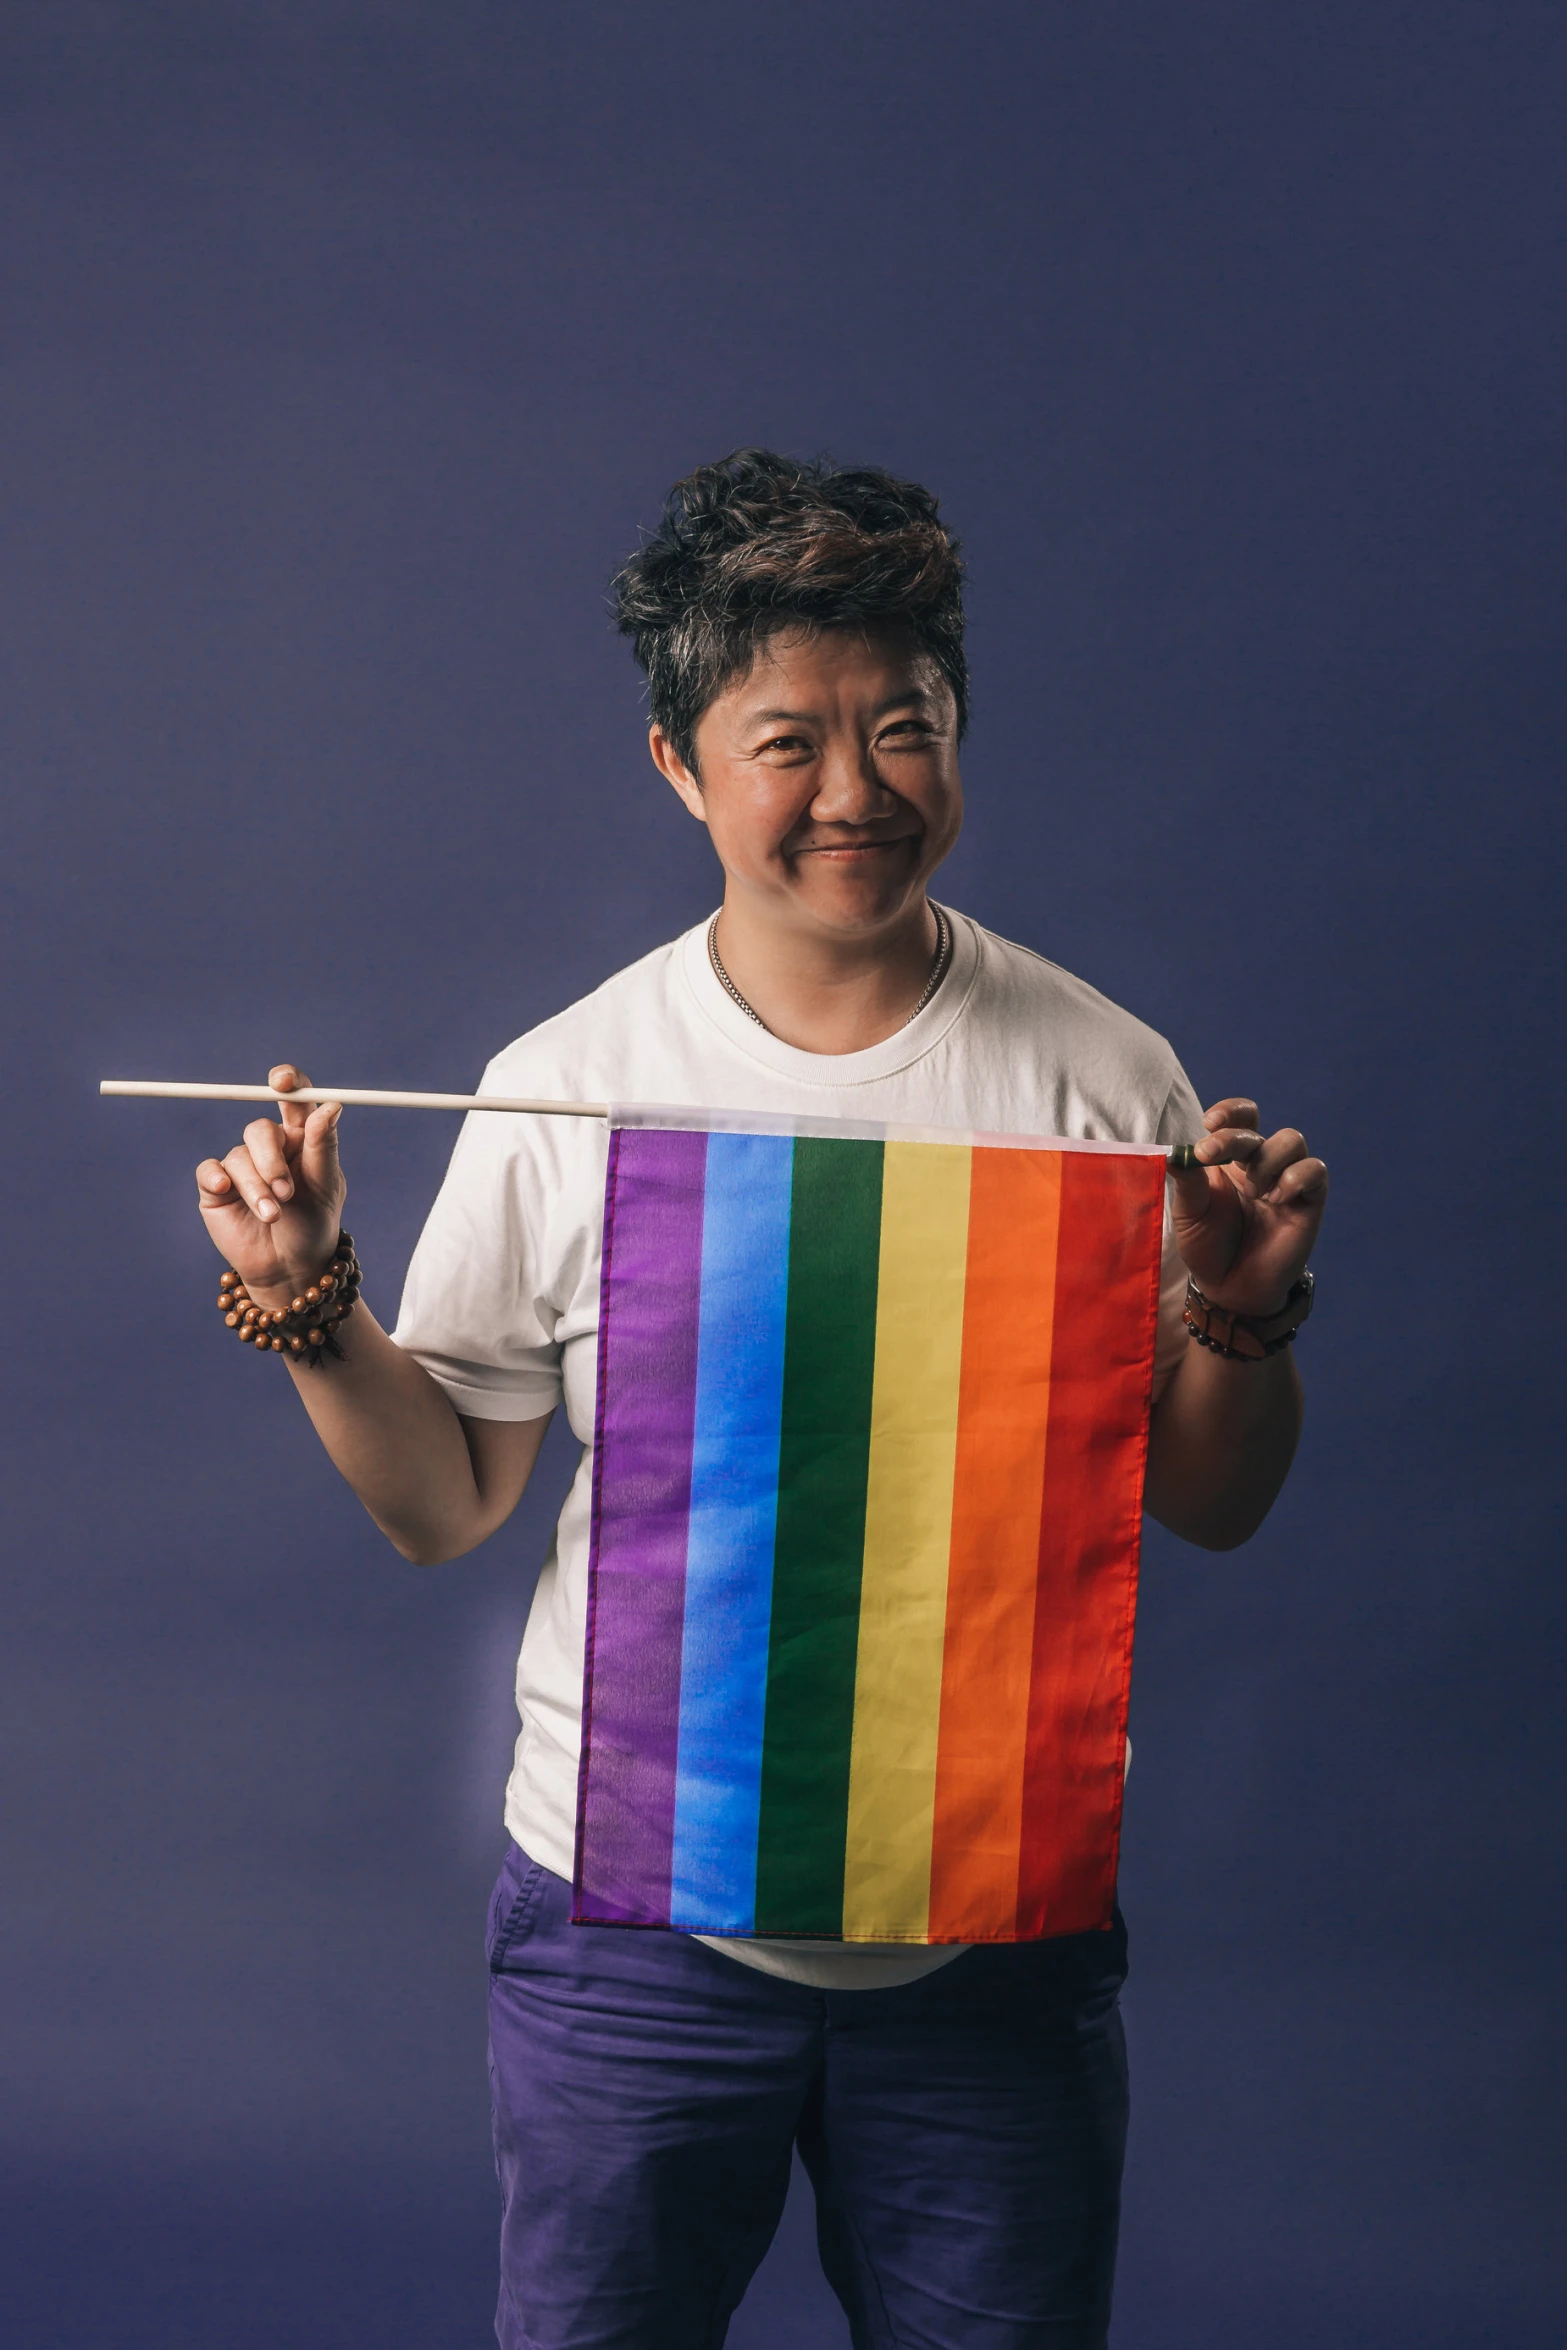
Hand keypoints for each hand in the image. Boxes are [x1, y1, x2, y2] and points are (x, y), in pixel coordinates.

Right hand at [195, 1065, 346, 1304]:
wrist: (289, 1268)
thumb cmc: (313, 1225)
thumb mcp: (326, 1187)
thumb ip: (323, 1146)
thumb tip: (332, 1106)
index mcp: (302, 1139)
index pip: (293, 1099)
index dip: (287, 1082)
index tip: (282, 1081)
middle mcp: (271, 1148)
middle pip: (260, 1129)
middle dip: (271, 1159)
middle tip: (285, 1192)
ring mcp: (242, 1166)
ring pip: (239, 1155)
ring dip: (257, 1187)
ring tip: (273, 1215)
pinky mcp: (217, 1186)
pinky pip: (209, 1169)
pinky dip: (218, 1178)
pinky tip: (227, 1192)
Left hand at [1168, 1097, 1327, 1316]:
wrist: (1230, 1288)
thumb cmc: (1208, 1247)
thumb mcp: (1190, 1214)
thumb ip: (1187, 1182)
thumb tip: (1174, 1153)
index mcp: (1228, 1159)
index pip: (1239, 1118)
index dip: (1230, 1111)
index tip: (1209, 1123)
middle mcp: (1259, 1163)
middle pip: (1259, 1128)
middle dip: (1234, 1136)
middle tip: (1211, 1155)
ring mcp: (1286, 1180)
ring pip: (1292, 1139)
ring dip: (1268, 1158)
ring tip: (1253, 1191)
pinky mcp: (1308, 1200)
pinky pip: (1315, 1170)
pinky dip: (1296, 1176)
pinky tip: (1277, 1198)